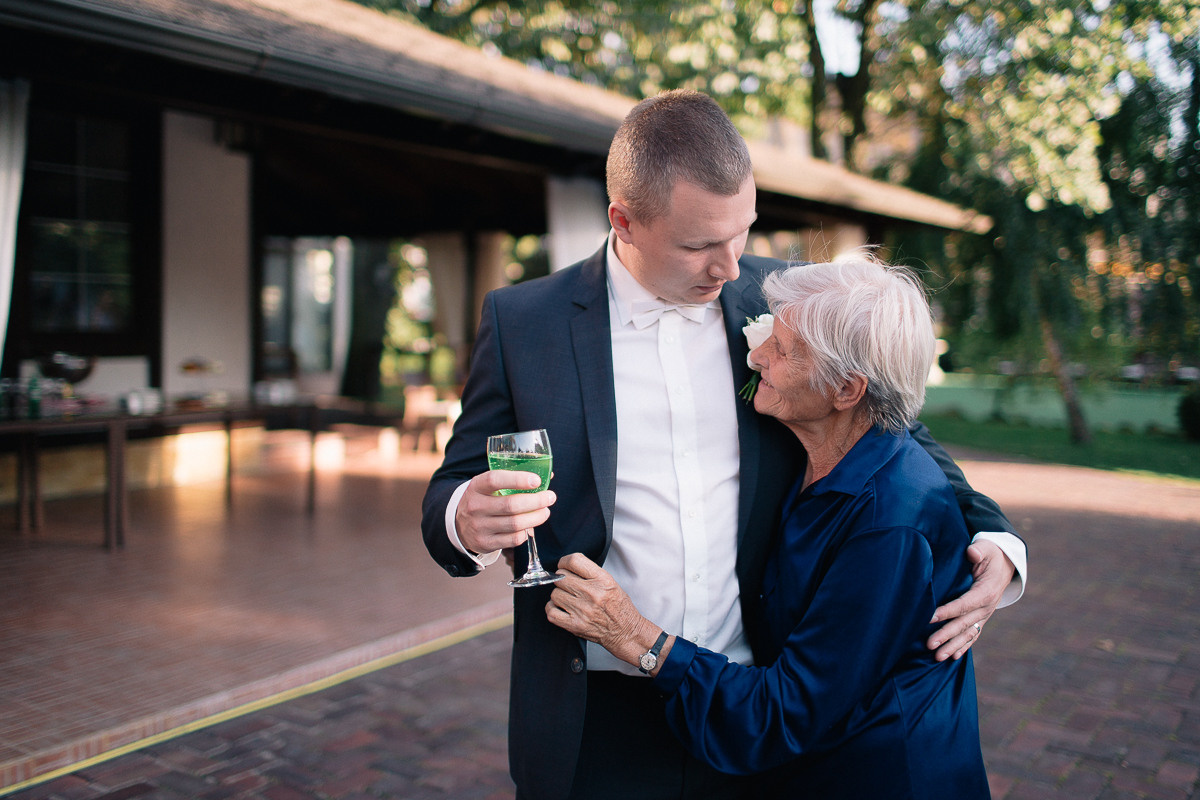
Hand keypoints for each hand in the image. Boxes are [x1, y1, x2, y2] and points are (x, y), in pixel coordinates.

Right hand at [454, 470, 554, 556]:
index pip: (495, 479)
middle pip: (511, 505)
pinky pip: (513, 539)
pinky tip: (529, 526)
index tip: (536, 480)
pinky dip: (525, 532)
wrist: (459, 526)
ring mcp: (479, 526)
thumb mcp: (488, 487)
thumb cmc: (483, 501)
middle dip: (536, 501)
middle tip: (550, 497)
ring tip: (545, 512)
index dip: (518, 479)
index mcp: (476, 487)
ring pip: (515, 524)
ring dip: (536, 517)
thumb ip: (512, 481)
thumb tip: (547, 476)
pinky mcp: (485, 543)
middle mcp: (475, 506)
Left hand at [546, 553, 659, 666]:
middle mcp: (592, 593)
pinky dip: (553, 609)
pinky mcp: (575, 625)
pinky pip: (551, 611)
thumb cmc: (619, 608)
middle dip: (562, 579)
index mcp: (602, 580)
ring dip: (559, 595)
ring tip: (569, 598)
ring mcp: (582, 610)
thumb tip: (567, 567)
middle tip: (569, 585)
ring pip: (554, 594)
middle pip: (561, 577)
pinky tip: (561, 608)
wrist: (625, 632)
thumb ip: (590, 573)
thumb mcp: (611, 582)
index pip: (574, 561)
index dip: (564, 562)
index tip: (564, 566)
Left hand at [927, 540, 1014, 660]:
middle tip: (929, 645)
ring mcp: (985, 615)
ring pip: (968, 633)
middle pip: (964, 623)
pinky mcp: (982, 618)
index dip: (948, 611)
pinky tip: (952, 657)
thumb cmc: (990, 554)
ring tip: (937, 657)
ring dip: (952, 646)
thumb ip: (979, 551)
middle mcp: (987, 606)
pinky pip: (974, 635)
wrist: (1005, 564)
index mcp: (986, 591)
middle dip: (946, 635)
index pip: (965, 604)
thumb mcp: (987, 549)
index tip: (930, 617)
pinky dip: (964, 646)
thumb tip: (972, 553)